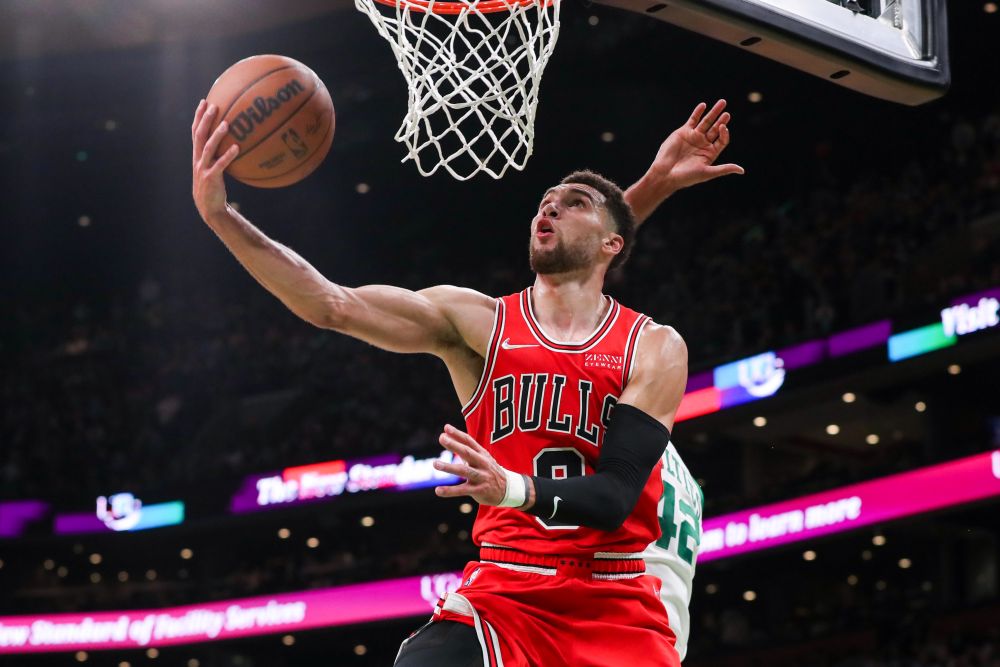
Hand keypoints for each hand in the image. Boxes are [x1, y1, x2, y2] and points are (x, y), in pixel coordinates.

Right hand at [191, 99, 239, 220]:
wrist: (209, 208)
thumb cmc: (214, 187)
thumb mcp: (213, 169)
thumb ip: (218, 155)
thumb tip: (235, 142)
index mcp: (197, 155)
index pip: (195, 131)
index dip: (198, 116)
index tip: (204, 101)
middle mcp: (198, 159)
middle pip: (199, 135)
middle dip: (205, 119)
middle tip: (214, 106)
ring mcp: (203, 168)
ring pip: (208, 148)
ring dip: (217, 135)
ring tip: (226, 123)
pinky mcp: (211, 178)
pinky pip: (220, 165)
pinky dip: (228, 156)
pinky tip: (237, 147)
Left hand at [432, 424, 509, 505]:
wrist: (508, 489)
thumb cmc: (490, 471)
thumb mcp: (482, 458)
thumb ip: (466, 450)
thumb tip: (449, 437)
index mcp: (482, 454)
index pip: (469, 441)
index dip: (458, 434)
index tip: (446, 428)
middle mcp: (482, 463)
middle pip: (467, 452)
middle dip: (454, 445)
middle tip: (441, 438)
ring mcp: (481, 477)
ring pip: (464, 470)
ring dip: (449, 467)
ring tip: (435, 463)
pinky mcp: (479, 490)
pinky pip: (462, 490)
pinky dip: (450, 491)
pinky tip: (438, 490)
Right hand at [648, 99, 743, 191]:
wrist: (666, 174)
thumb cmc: (686, 176)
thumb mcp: (708, 172)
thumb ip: (724, 169)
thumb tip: (742, 170)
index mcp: (710, 153)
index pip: (722, 140)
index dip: (724, 133)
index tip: (723, 127)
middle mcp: (703, 144)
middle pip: (715, 129)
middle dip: (721, 120)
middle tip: (727, 113)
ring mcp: (693, 137)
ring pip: (706, 122)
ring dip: (713, 112)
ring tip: (722, 102)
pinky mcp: (683, 132)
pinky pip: (692, 120)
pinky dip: (698, 112)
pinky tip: (703, 105)